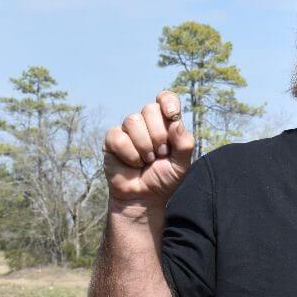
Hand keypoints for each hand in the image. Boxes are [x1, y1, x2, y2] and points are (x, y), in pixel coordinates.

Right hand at [104, 90, 194, 209]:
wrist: (144, 198)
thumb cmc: (164, 179)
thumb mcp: (181, 165)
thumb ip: (185, 144)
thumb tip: (176, 122)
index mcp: (165, 123)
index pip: (166, 98)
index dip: (167, 101)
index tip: (171, 114)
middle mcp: (146, 122)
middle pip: (150, 109)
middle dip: (158, 135)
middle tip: (160, 154)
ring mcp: (128, 130)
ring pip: (133, 121)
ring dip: (144, 146)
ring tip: (147, 161)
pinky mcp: (112, 140)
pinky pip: (119, 137)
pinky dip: (129, 154)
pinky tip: (133, 164)